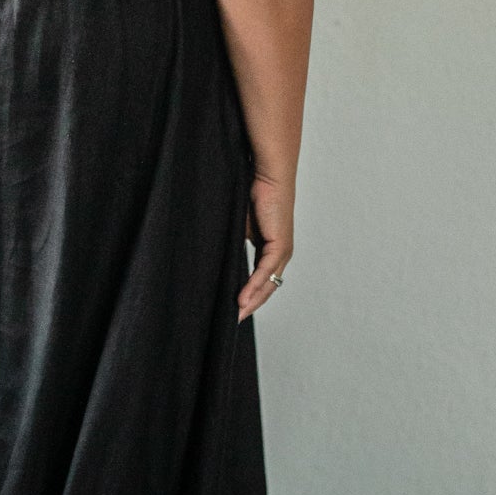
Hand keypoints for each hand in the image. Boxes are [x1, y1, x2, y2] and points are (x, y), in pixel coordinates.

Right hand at [238, 173, 292, 321]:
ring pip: (268, 284)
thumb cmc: (251, 192)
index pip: (261, 279)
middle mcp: (280, 252)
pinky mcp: (280, 244)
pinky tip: (241, 299)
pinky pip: (266, 272)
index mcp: (270, 248)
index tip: (232, 308)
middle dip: (250, 305)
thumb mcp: (237, 224)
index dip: (248, 295)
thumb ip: (231, 241)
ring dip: (252, 301)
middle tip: (232, 320)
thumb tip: (213, 255)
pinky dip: (254, 286)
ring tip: (235, 315)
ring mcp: (282, 250)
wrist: (266, 173)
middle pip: (267, 288)